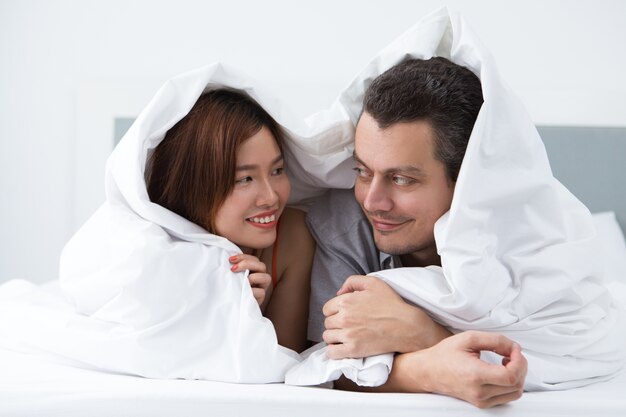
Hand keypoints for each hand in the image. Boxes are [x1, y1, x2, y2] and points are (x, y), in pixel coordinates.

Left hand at [229, 254, 270, 305]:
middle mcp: (260, 277)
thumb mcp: (231, 277)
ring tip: (242, 281)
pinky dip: (252, 291)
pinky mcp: (261, 298)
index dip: (243, 257)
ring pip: (267, 277)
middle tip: (233, 269)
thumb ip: (232, 268)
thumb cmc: (230, 289)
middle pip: (261, 266)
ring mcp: (262, 288)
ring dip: (253, 278)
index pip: (253, 259)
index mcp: (254, 270)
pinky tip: (243, 292)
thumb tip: (227, 258)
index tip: (230, 259)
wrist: (230, 306)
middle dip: (247, 264)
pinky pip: (261, 292)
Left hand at [322, 275, 449, 358]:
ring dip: (334, 337)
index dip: (335, 311)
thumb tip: (338, 292)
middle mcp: (344, 318)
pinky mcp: (353, 350)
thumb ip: (352, 281)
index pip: (327, 309)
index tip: (344, 315)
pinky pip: (332, 353)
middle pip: (327, 323)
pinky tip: (341, 348)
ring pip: (327, 337)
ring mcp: (348, 335)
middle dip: (335, 324)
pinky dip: (334, 352)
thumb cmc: (391, 303)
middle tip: (347, 325)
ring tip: (345, 336)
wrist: (406, 326)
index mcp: (346, 301)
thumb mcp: (374, 283)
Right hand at [399, 331, 526, 407]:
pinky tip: (502, 371)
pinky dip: (511, 384)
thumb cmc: (445, 355)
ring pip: (515, 393)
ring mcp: (481, 400)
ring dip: (517, 376)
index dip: (519, 361)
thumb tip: (512, 347)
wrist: (429, 370)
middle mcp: (479, 392)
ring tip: (507, 362)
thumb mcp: (469, 339)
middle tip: (512, 353)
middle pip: (516, 385)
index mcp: (475, 375)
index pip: (511, 376)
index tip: (514, 350)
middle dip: (520, 366)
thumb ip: (495, 340)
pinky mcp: (482, 403)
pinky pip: (507, 397)